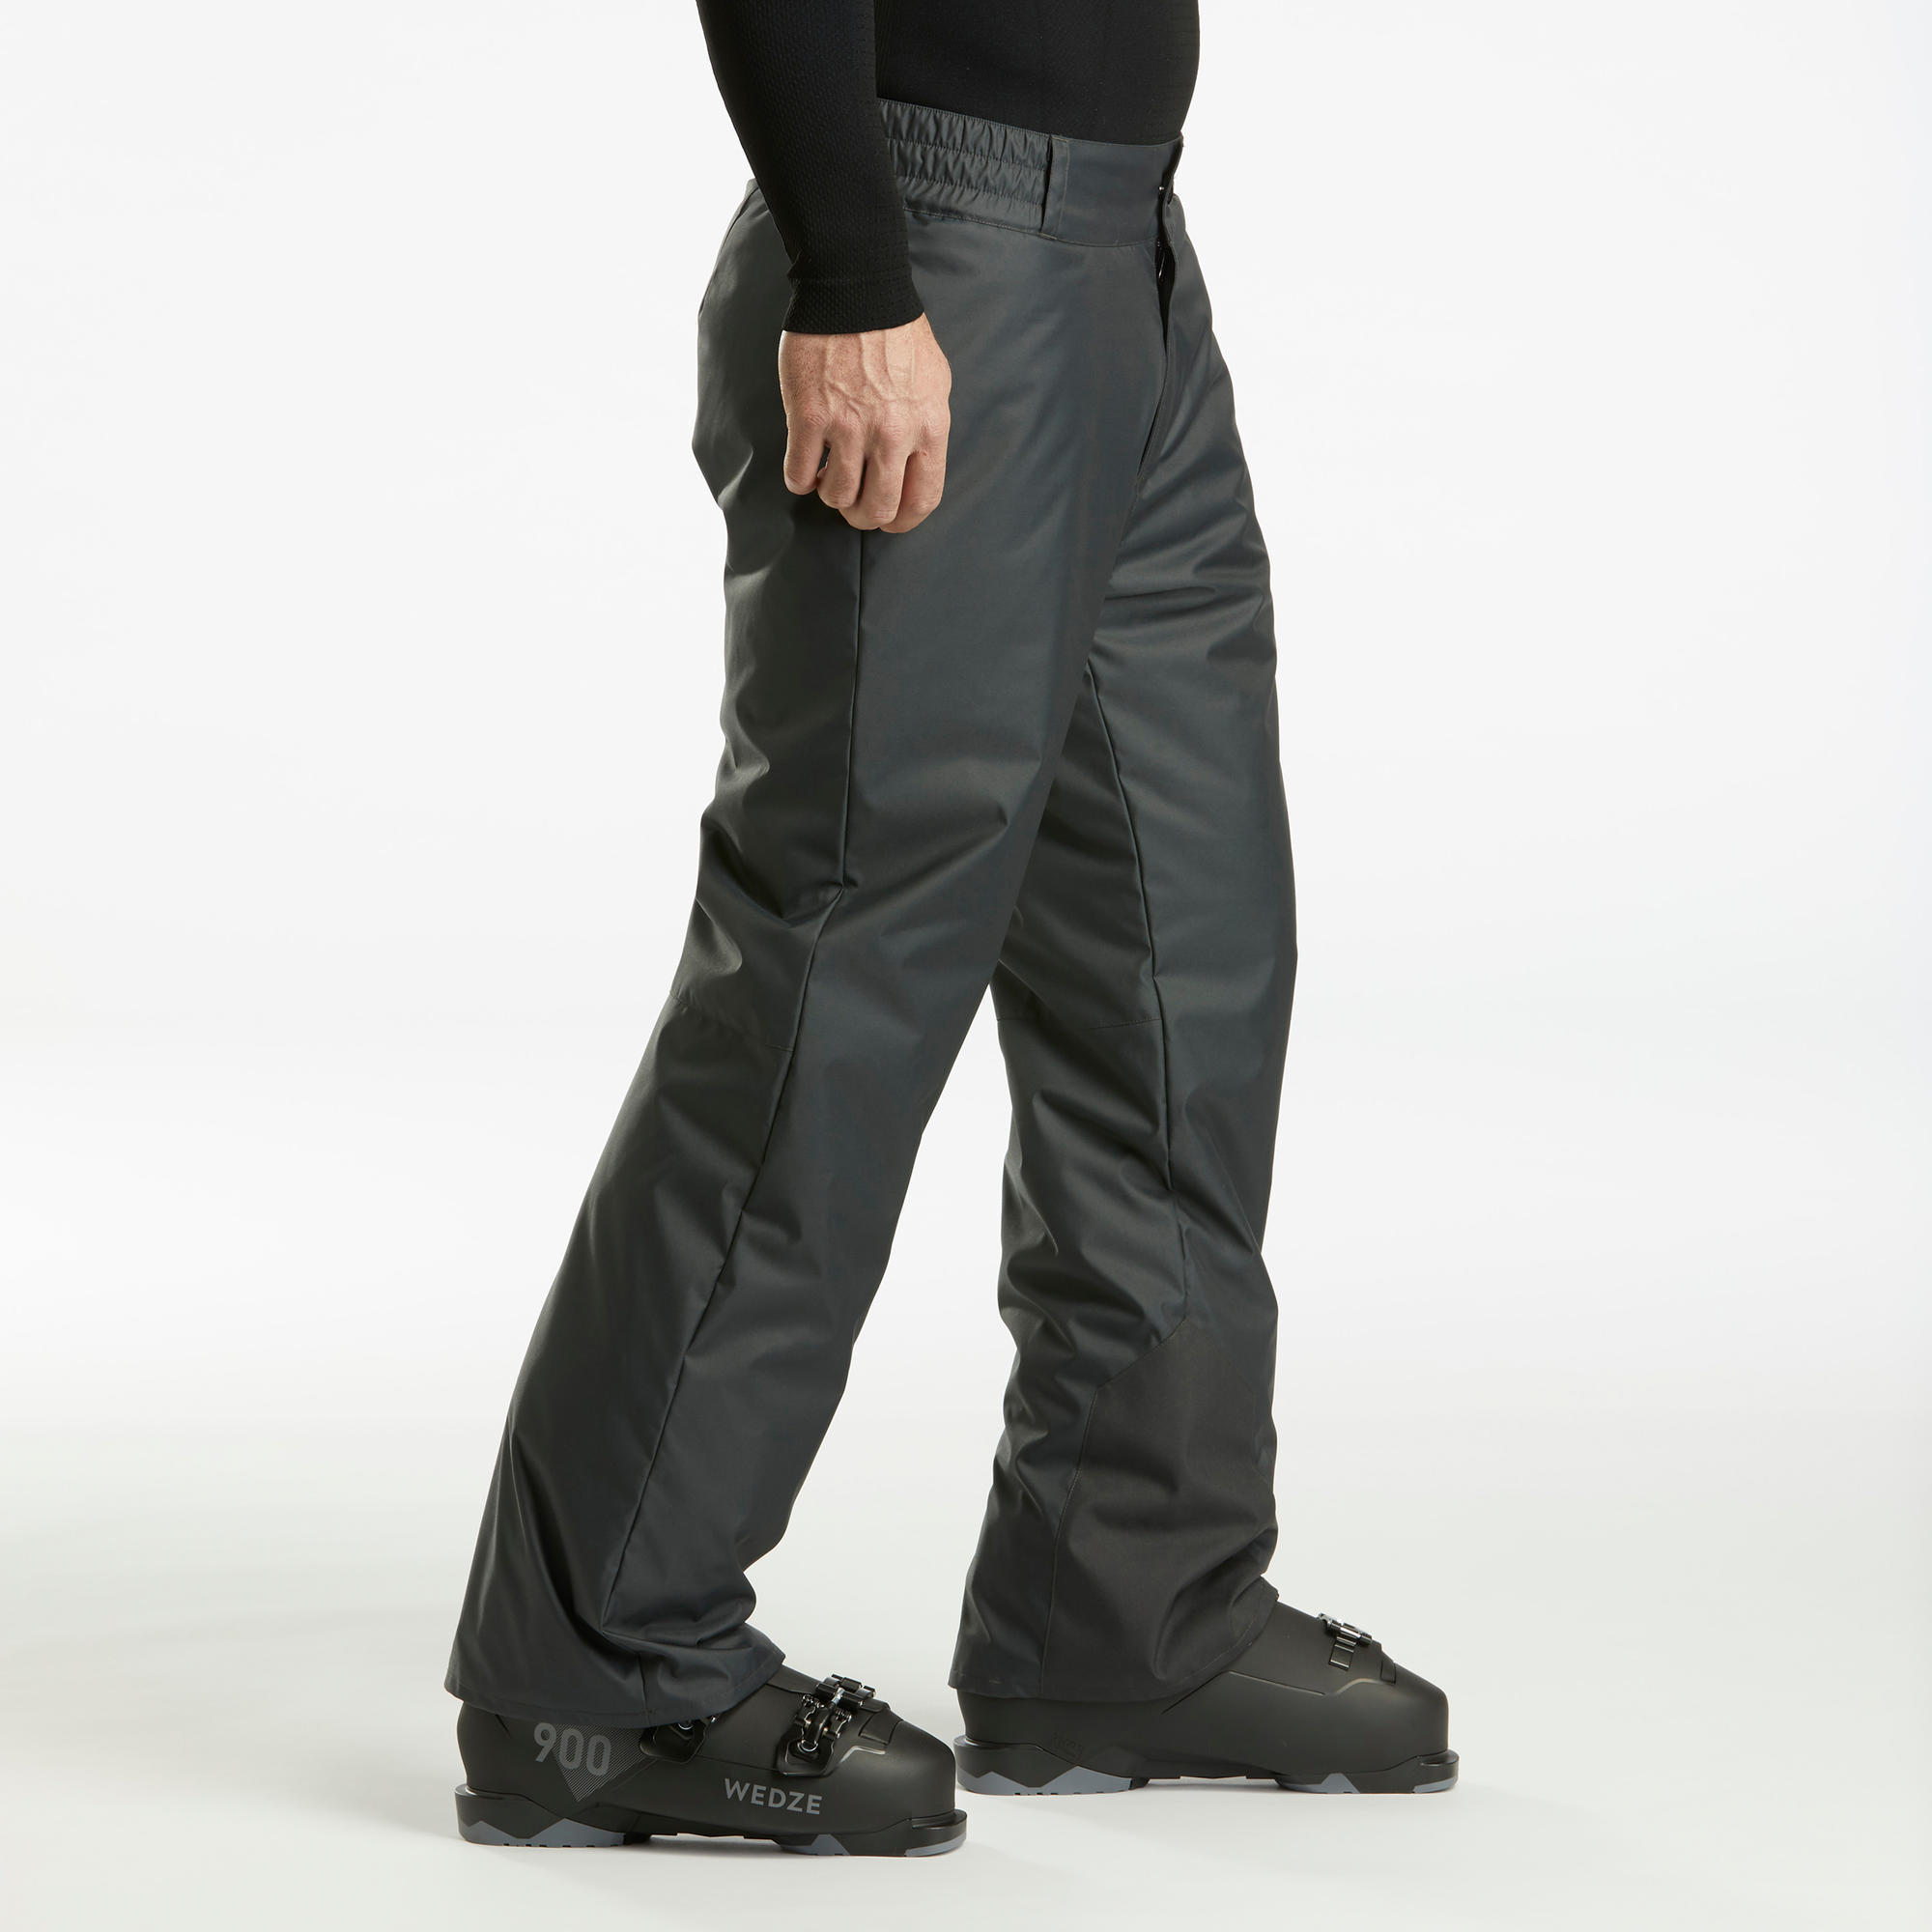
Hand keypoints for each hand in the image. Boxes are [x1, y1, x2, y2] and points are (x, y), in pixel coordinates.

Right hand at [778, 316, 951, 533]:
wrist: (854, 289)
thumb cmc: (895, 332)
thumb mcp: (934, 381)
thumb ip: (927, 426)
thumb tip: (916, 463)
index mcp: (928, 428)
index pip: (922, 500)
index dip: (903, 521)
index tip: (889, 520)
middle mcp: (892, 435)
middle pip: (878, 508)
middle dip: (863, 515)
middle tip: (853, 505)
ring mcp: (849, 428)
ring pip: (837, 496)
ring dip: (830, 494)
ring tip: (828, 478)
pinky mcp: (809, 418)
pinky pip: (799, 474)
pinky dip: (799, 480)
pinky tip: (803, 470)